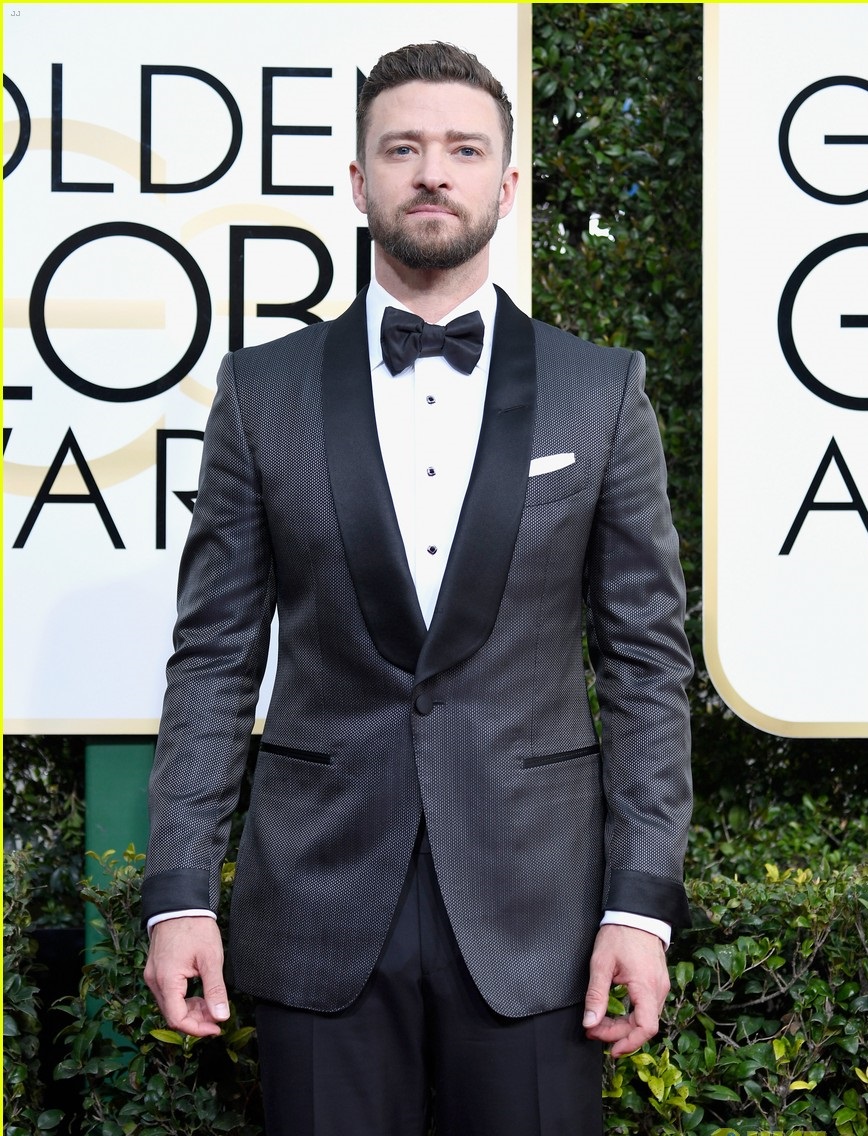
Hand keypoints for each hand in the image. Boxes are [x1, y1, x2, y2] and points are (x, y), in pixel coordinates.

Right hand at [144, 916, 229, 1036]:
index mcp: (166, 980)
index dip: (197, 1028)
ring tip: (211, 1005)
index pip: (177, 1019)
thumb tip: (221, 1016)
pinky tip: (199, 995)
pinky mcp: (156, 971)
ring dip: (190, 1010)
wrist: (180, 904)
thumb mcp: (210, 959)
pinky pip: (168, 994)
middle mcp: (154, 981)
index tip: (216, 1027)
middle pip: (172, 1014)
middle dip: (196, 1020)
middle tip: (217, 1017)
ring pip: (170, 1005)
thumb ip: (215, 990)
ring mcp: (153, 976)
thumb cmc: (195, 927)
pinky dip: (184, 999)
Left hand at [582, 923, 669, 1056]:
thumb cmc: (619, 934)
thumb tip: (590, 1022)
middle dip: (618, 1034)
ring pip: (646, 1018)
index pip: (646, 1028)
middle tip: (593, 1031)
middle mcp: (658, 989)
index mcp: (646, 986)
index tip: (609, 1048)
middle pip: (644, 1027)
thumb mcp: (601, 963)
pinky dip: (632, 1016)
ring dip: (624, 1026)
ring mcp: (661, 986)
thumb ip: (596, 995)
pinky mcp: (658, 983)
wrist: (636, 913)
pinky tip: (616, 1014)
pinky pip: (648, 1008)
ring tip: (601, 1023)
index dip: (628, 1043)